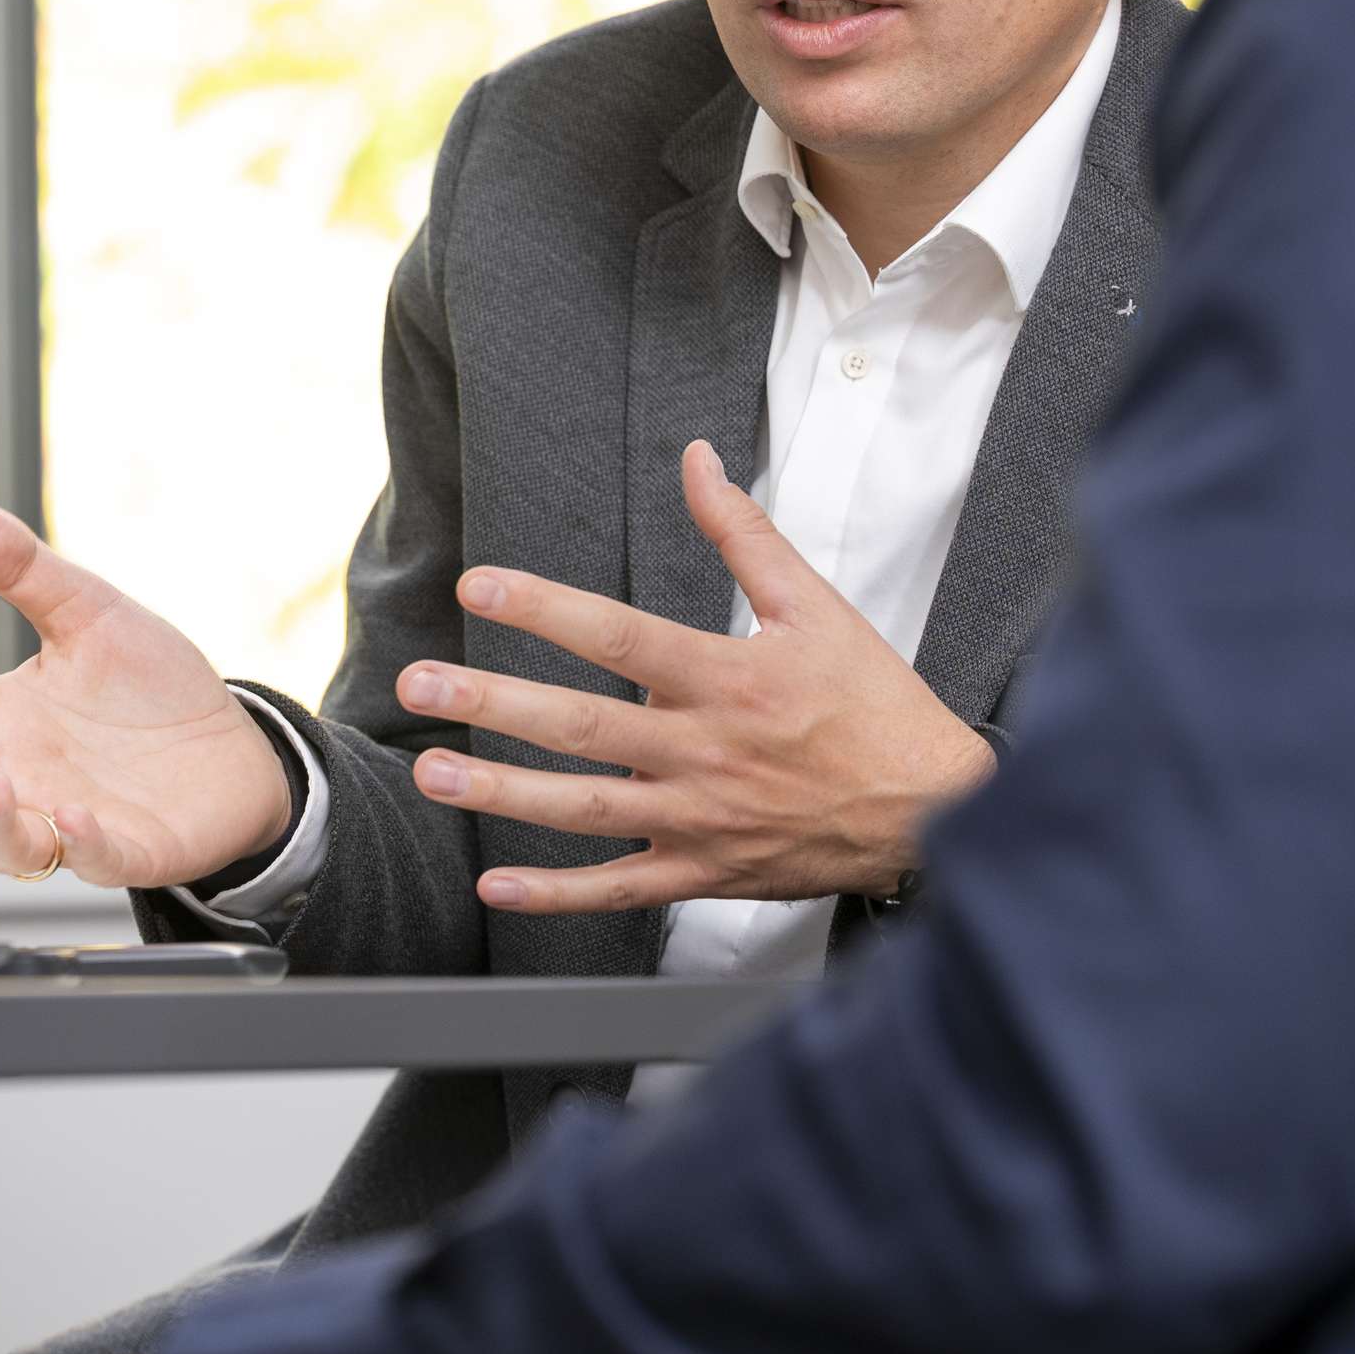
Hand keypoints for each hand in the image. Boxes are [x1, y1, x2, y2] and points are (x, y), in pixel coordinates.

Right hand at [0, 504, 291, 888]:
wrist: (234, 746)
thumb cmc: (150, 689)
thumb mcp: (87, 615)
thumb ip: (25, 573)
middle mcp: (19, 779)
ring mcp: (68, 821)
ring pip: (4, 843)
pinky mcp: (127, 849)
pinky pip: (93, 859)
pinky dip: (79, 844)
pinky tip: (73, 818)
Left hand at [401, 441, 994, 912]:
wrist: (936, 812)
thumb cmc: (876, 706)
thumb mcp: (817, 606)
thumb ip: (744, 534)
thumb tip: (696, 460)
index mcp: (730, 680)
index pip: (622, 638)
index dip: (547, 610)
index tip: (478, 588)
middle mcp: (706, 753)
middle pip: (584, 727)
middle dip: (494, 706)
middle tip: (419, 688)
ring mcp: (701, 819)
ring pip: (586, 810)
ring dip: (502, 795)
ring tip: (432, 774)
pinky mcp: (705, 872)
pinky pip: (620, 890)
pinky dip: (558, 893)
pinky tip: (496, 884)